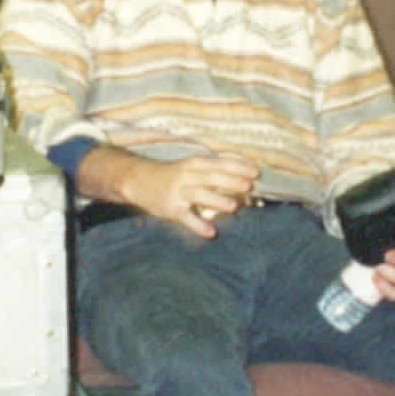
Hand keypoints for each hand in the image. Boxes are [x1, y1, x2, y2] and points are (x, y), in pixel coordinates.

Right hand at [125, 154, 261, 238]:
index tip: (255, 172)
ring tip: (233, 207)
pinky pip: (186, 218)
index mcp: (195, 164)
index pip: (219, 163)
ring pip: (199, 195)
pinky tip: (211, 232)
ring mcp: (178, 193)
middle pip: (211, 178)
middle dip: (230, 182)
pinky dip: (198, 225)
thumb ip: (214, 173)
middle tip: (248, 187)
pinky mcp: (171, 209)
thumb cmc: (173, 174)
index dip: (237, 167)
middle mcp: (187, 176)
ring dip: (217, 200)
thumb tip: (243, 180)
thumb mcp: (191, 167)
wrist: (139, 180)